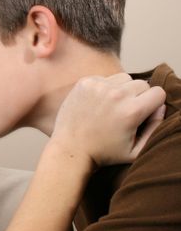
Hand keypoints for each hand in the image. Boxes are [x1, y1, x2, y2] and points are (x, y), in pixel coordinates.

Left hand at [51, 73, 165, 167]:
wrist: (70, 148)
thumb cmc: (103, 153)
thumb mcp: (136, 151)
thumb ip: (155, 127)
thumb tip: (160, 106)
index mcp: (131, 111)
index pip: (158, 93)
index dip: (153, 104)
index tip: (143, 114)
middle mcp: (116, 95)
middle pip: (142, 84)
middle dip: (139, 97)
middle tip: (125, 113)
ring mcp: (98, 86)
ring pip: (124, 78)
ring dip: (122, 89)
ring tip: (111, 107)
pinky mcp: (85, 83)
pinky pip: (105, 78)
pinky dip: (105, 87)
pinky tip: (97, 103)